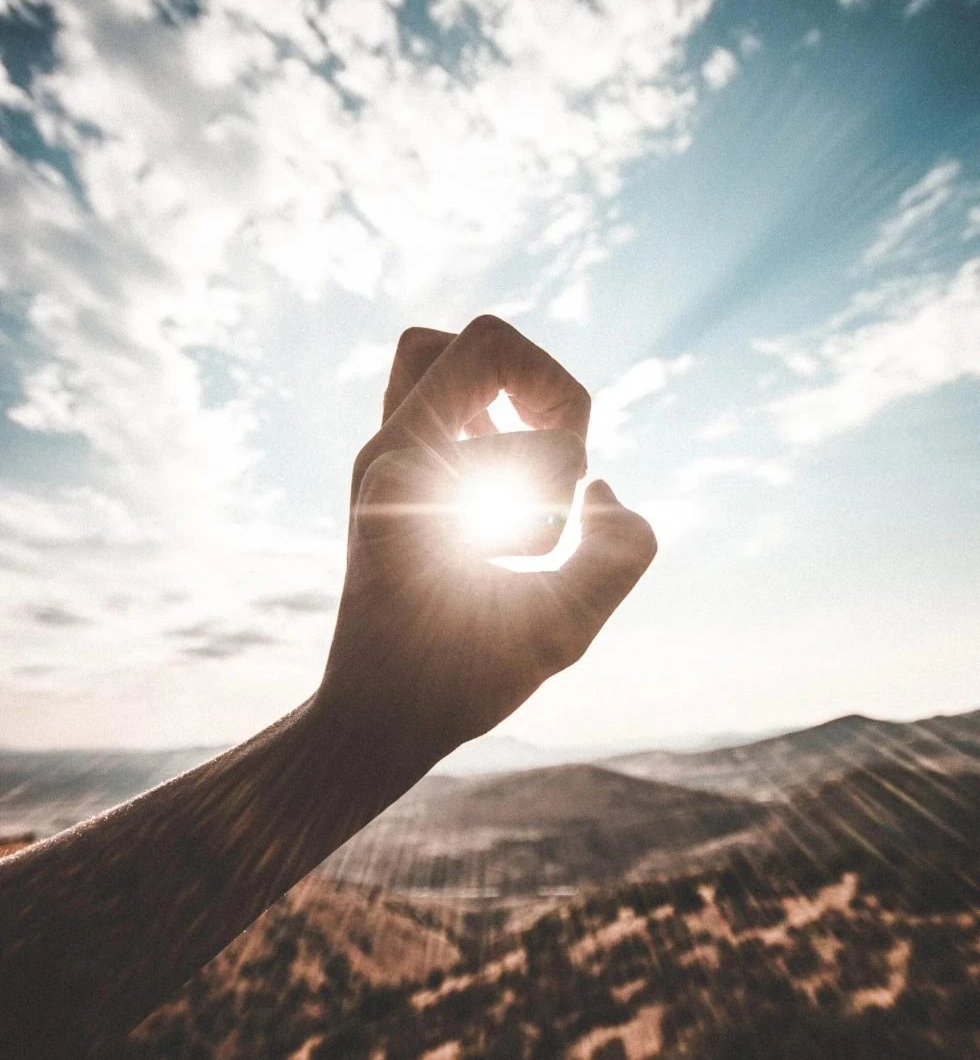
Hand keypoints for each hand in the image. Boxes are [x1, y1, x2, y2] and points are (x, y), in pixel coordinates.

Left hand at [318, 316, 656, 762]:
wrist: (369, 718)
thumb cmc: (455, 684)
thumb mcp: (560, 632)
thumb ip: (619, 553)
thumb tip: (604, 489)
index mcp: (406, 475)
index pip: (494, 361)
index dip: (560, 417)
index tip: (562, 505)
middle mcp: (383, 453)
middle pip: (473, 340)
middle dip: (545, 386)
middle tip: (560, 460)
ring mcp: (381, 461)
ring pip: (438, 356)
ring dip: (510, 393)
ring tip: (536, 462)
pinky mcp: (391, 478)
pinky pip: (436, 400)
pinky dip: (487, 416)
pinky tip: (514, 481)